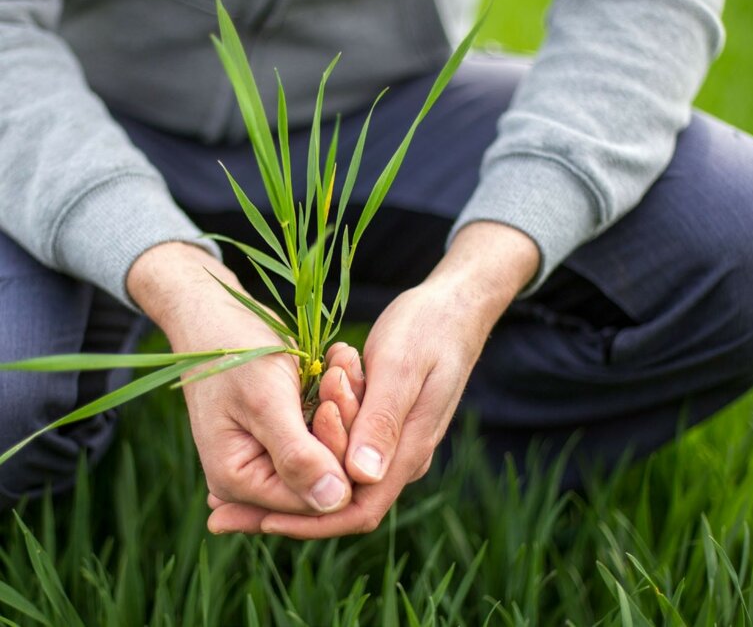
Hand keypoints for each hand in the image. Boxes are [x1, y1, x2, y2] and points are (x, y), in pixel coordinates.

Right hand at [126, 242, 364, 518]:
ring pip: (333, 452)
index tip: (339, 397)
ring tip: (339, 361)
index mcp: (238, 483)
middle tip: (340, 372)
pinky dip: (339, 398)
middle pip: (325, 478)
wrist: (217, 316)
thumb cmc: (235, 352)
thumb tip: (334, 504)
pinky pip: (329, 431)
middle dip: (343, 425)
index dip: (339, 458)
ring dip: (344, 406)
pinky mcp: (289, 437)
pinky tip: (336, 363)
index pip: (311, 499)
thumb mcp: (266, 401)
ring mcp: (272, 459)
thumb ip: (297, 455)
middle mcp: (255, 481)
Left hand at [219, 222, 539, 537]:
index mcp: (408, 451)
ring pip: (334, 471)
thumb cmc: (427, 329)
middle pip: (338, 499)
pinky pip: (338, 445)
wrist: (456, 305)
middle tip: (223, 503)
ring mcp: (392, 441)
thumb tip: (358, 477)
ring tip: (238, 468)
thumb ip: (382, 421)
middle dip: (282, 502)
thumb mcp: (400, 367)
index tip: (255, 518)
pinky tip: (272, 434)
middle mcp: (400, 457)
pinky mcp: (382, 423)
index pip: (356, 509)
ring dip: (293, 464)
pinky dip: (306, 439)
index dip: (305, 520)